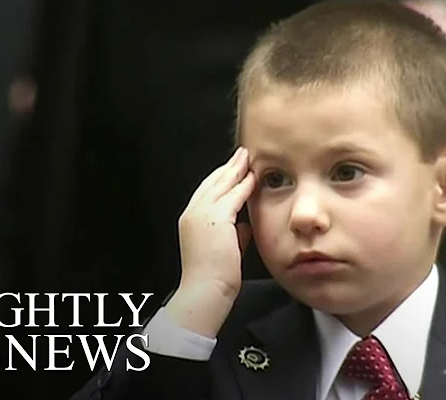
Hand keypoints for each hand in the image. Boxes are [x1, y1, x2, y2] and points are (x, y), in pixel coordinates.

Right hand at [166, 147, 255, 336]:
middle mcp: (193, 213)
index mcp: (192, 220)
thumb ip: (233, 235)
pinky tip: (253, 176)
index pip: (208, 191)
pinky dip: (244, 185)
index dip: (222, 178)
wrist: (206, 291)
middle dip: (228, 167)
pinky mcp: (215, 219)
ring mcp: (201, 214)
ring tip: (248, 157)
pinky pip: (233, 196)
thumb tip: (244, 226)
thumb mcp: (224, 250)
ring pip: (221, 184)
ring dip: (236, 169)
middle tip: (242, 154)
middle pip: (212, 182)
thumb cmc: (214, 278)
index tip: (234, 169)